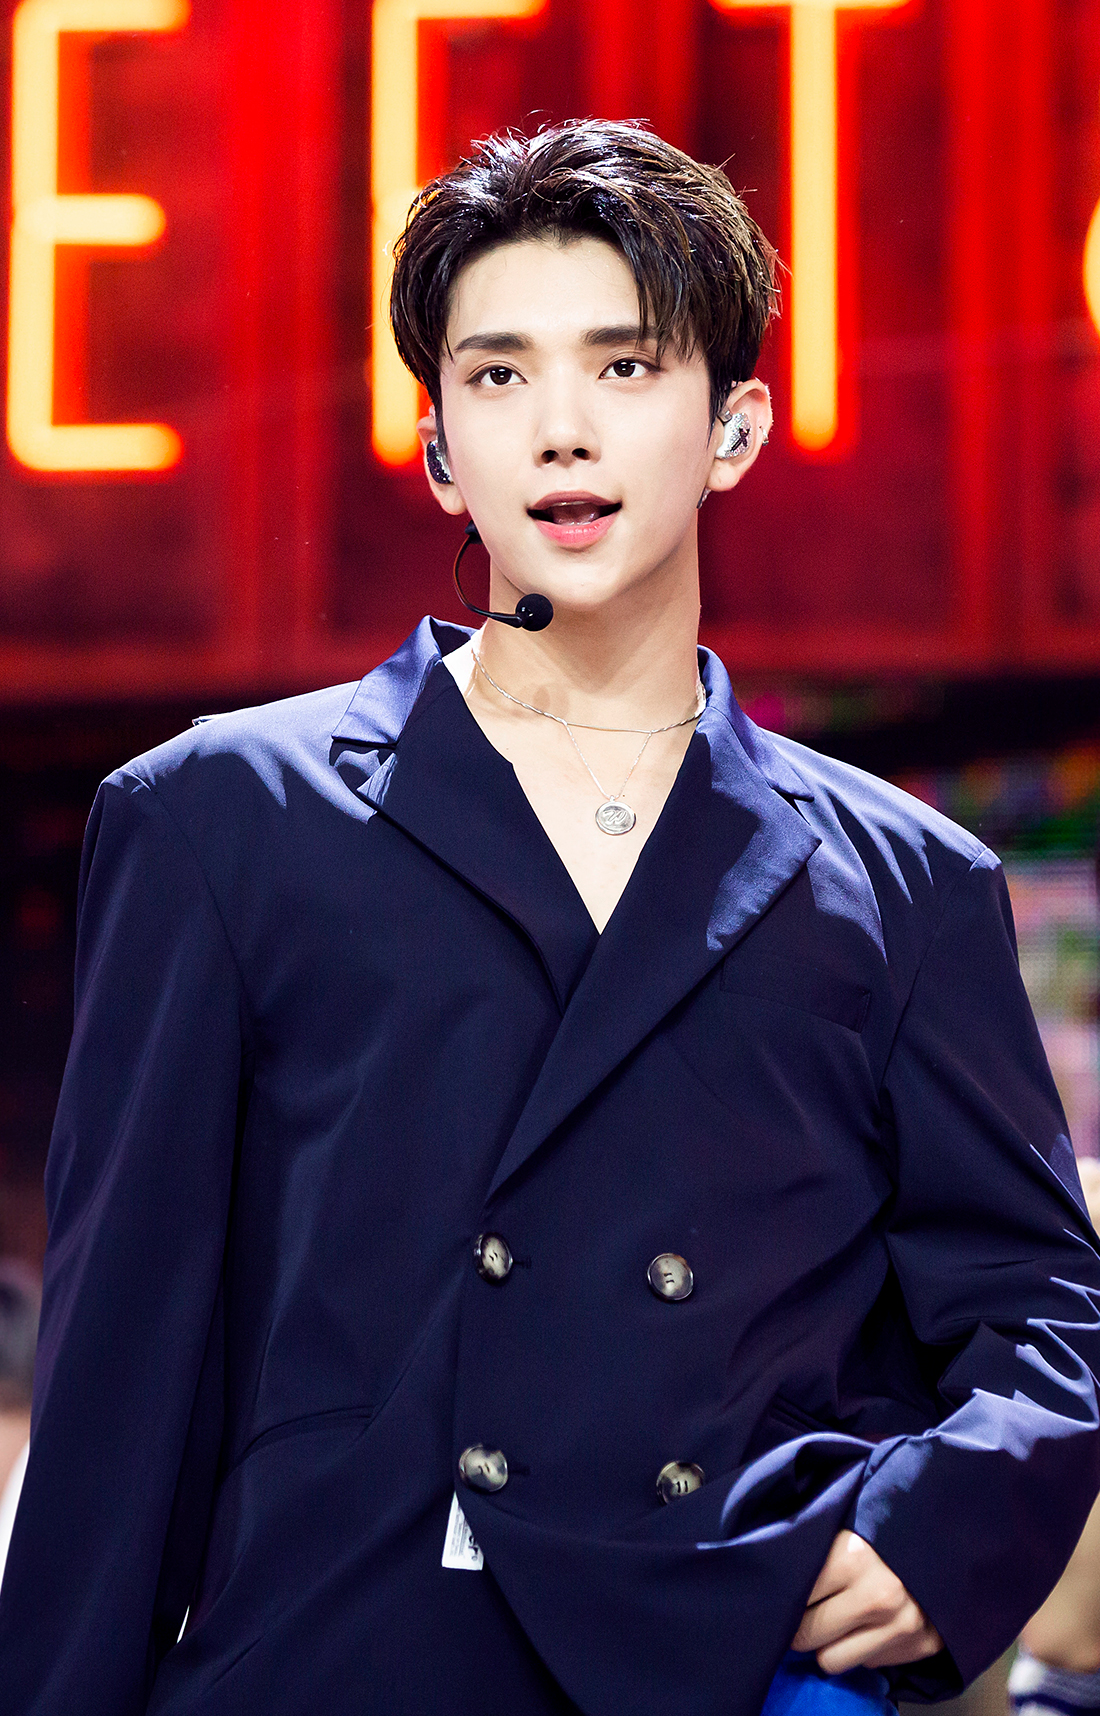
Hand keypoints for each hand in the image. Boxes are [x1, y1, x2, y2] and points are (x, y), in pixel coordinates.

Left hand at [791, 1529, 943, 1673]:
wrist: (957, 1530)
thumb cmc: (889, 1523)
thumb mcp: (849, 1521)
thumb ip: (817, 1548)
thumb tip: (773, 1571)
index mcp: (851, 1557)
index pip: (792, 1597)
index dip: (786, 1595)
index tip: (786, 1590)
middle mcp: (877, 1596)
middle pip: (806, 1636)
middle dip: (802, 1624)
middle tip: (808, 1609)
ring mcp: (901, 1626)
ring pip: (831, 1660)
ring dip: (830, 1643)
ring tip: (838, 1618)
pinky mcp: (921, 1646)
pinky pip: (867, 1664)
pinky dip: (863, 1647)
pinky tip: (871, 1622)